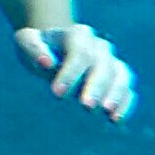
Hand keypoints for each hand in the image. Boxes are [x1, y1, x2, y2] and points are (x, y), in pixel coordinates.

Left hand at [17, 23, 134, 119]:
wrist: (56, 47)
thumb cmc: (39, 46)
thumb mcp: (27, 41)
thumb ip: (33, 48)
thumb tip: (46, 62)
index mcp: (78, 34)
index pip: (79, 52)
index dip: (70, 73)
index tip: (56, 93)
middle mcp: (99, 46)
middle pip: (103, 65)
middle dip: (96, 86)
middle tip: (86, 107)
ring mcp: (111, 61)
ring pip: (121, 75)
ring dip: (116, 94)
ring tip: (107, 112)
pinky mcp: (118, 78)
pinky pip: (127, 89)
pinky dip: (125, 103)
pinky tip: (116, 119)